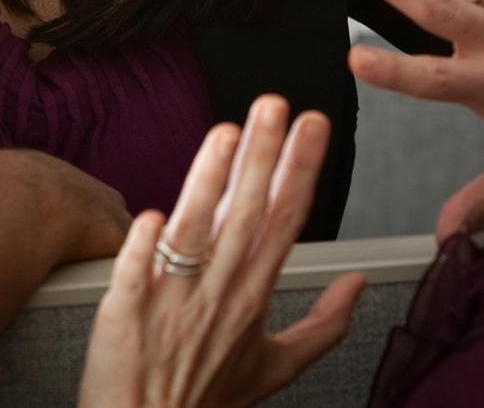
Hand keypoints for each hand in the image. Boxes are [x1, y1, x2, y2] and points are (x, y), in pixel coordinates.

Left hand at [78, 99, 362, 407]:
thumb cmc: (202, 401)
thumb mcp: (276, 369)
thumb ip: (323, 325)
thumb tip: (356, 285)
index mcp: (252, 297)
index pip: (285, 221)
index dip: (300, 170)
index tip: (312, 126)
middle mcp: (218, 292)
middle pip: (248, 213)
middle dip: (264, 155)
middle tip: (275, 106)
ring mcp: (173, 300)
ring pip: (197, 229)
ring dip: (210, 180)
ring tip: (226, 132)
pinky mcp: (127, 311)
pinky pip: (137, 272)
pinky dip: (144, 245)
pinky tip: (153, 212)